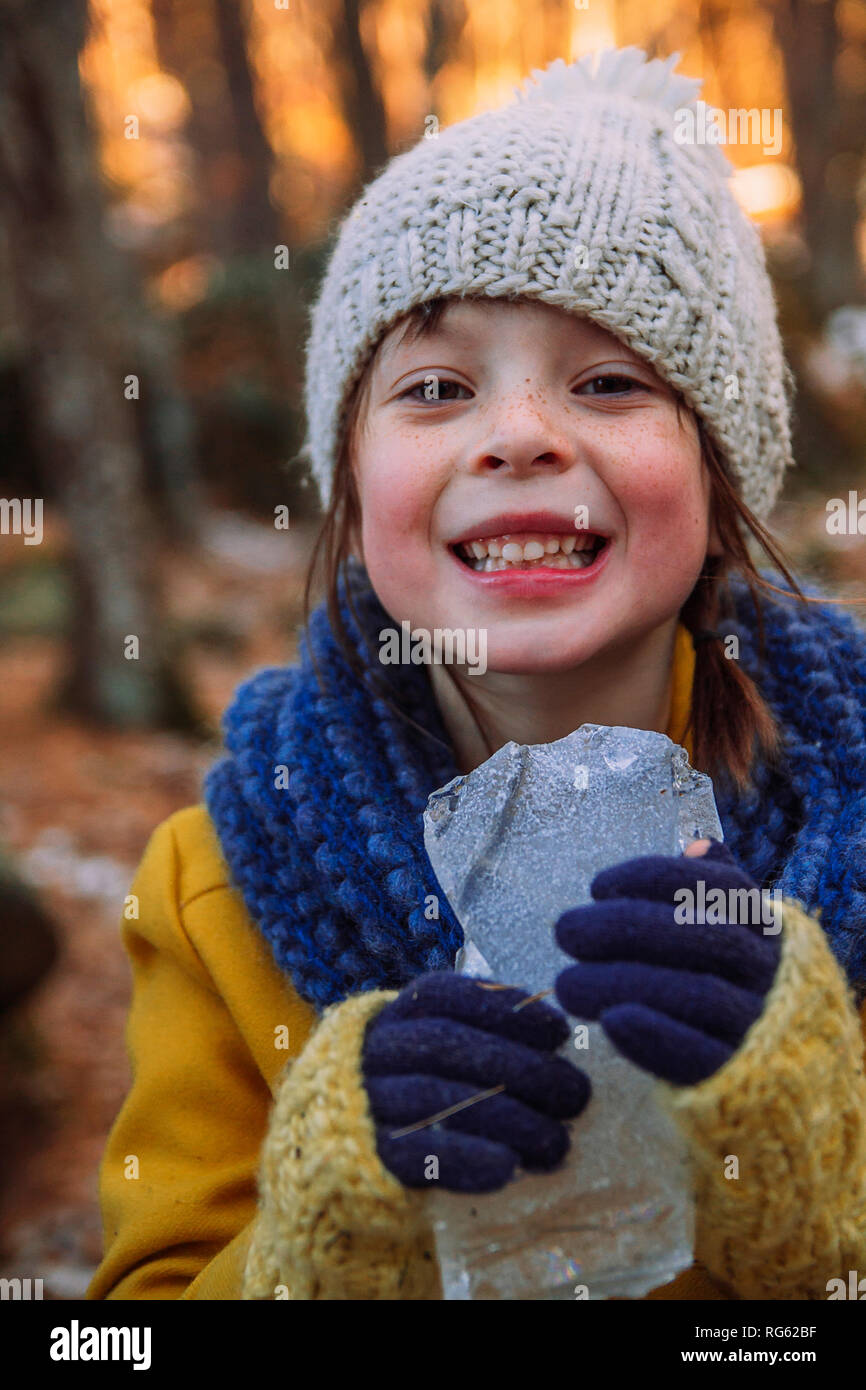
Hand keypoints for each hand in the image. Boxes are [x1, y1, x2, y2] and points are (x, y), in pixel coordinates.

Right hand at [361, 971, 590, 1192]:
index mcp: (396, 1015)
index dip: (504, 1008)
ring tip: (557, 1143)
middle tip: (577, 1095)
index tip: (559, 1032)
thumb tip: (558, 1036)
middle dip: (519, 1066)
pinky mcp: (363, 1157)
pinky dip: (465, 1158)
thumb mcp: (438, 1051)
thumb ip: (483, 1036)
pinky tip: (509, 1167)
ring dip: (504, 1118)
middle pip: (446, 1044)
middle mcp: (374, 1049)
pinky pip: (413, 1153)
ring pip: (435, 1098)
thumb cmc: (414, 1089)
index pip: (446, 996)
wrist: (338, 1150)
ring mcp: (363, 1101)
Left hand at [553, 839, 782, 1085]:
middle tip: (564, 931)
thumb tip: (697, 843)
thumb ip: (714, 892)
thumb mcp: (734, 938)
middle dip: (622, 927)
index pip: (717, 886)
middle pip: (700, 935)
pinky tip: (611, 1022)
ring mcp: (759, 1026)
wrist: (783, 1085)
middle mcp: (768, 971)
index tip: (596, 887)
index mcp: (764, 928)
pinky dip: (654, 1035)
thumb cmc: (736, 995)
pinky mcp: (739, 1079)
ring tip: (565, 985)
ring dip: (621, 982)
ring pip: (694, 993)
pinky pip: (699, 1055)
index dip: (652, 877)